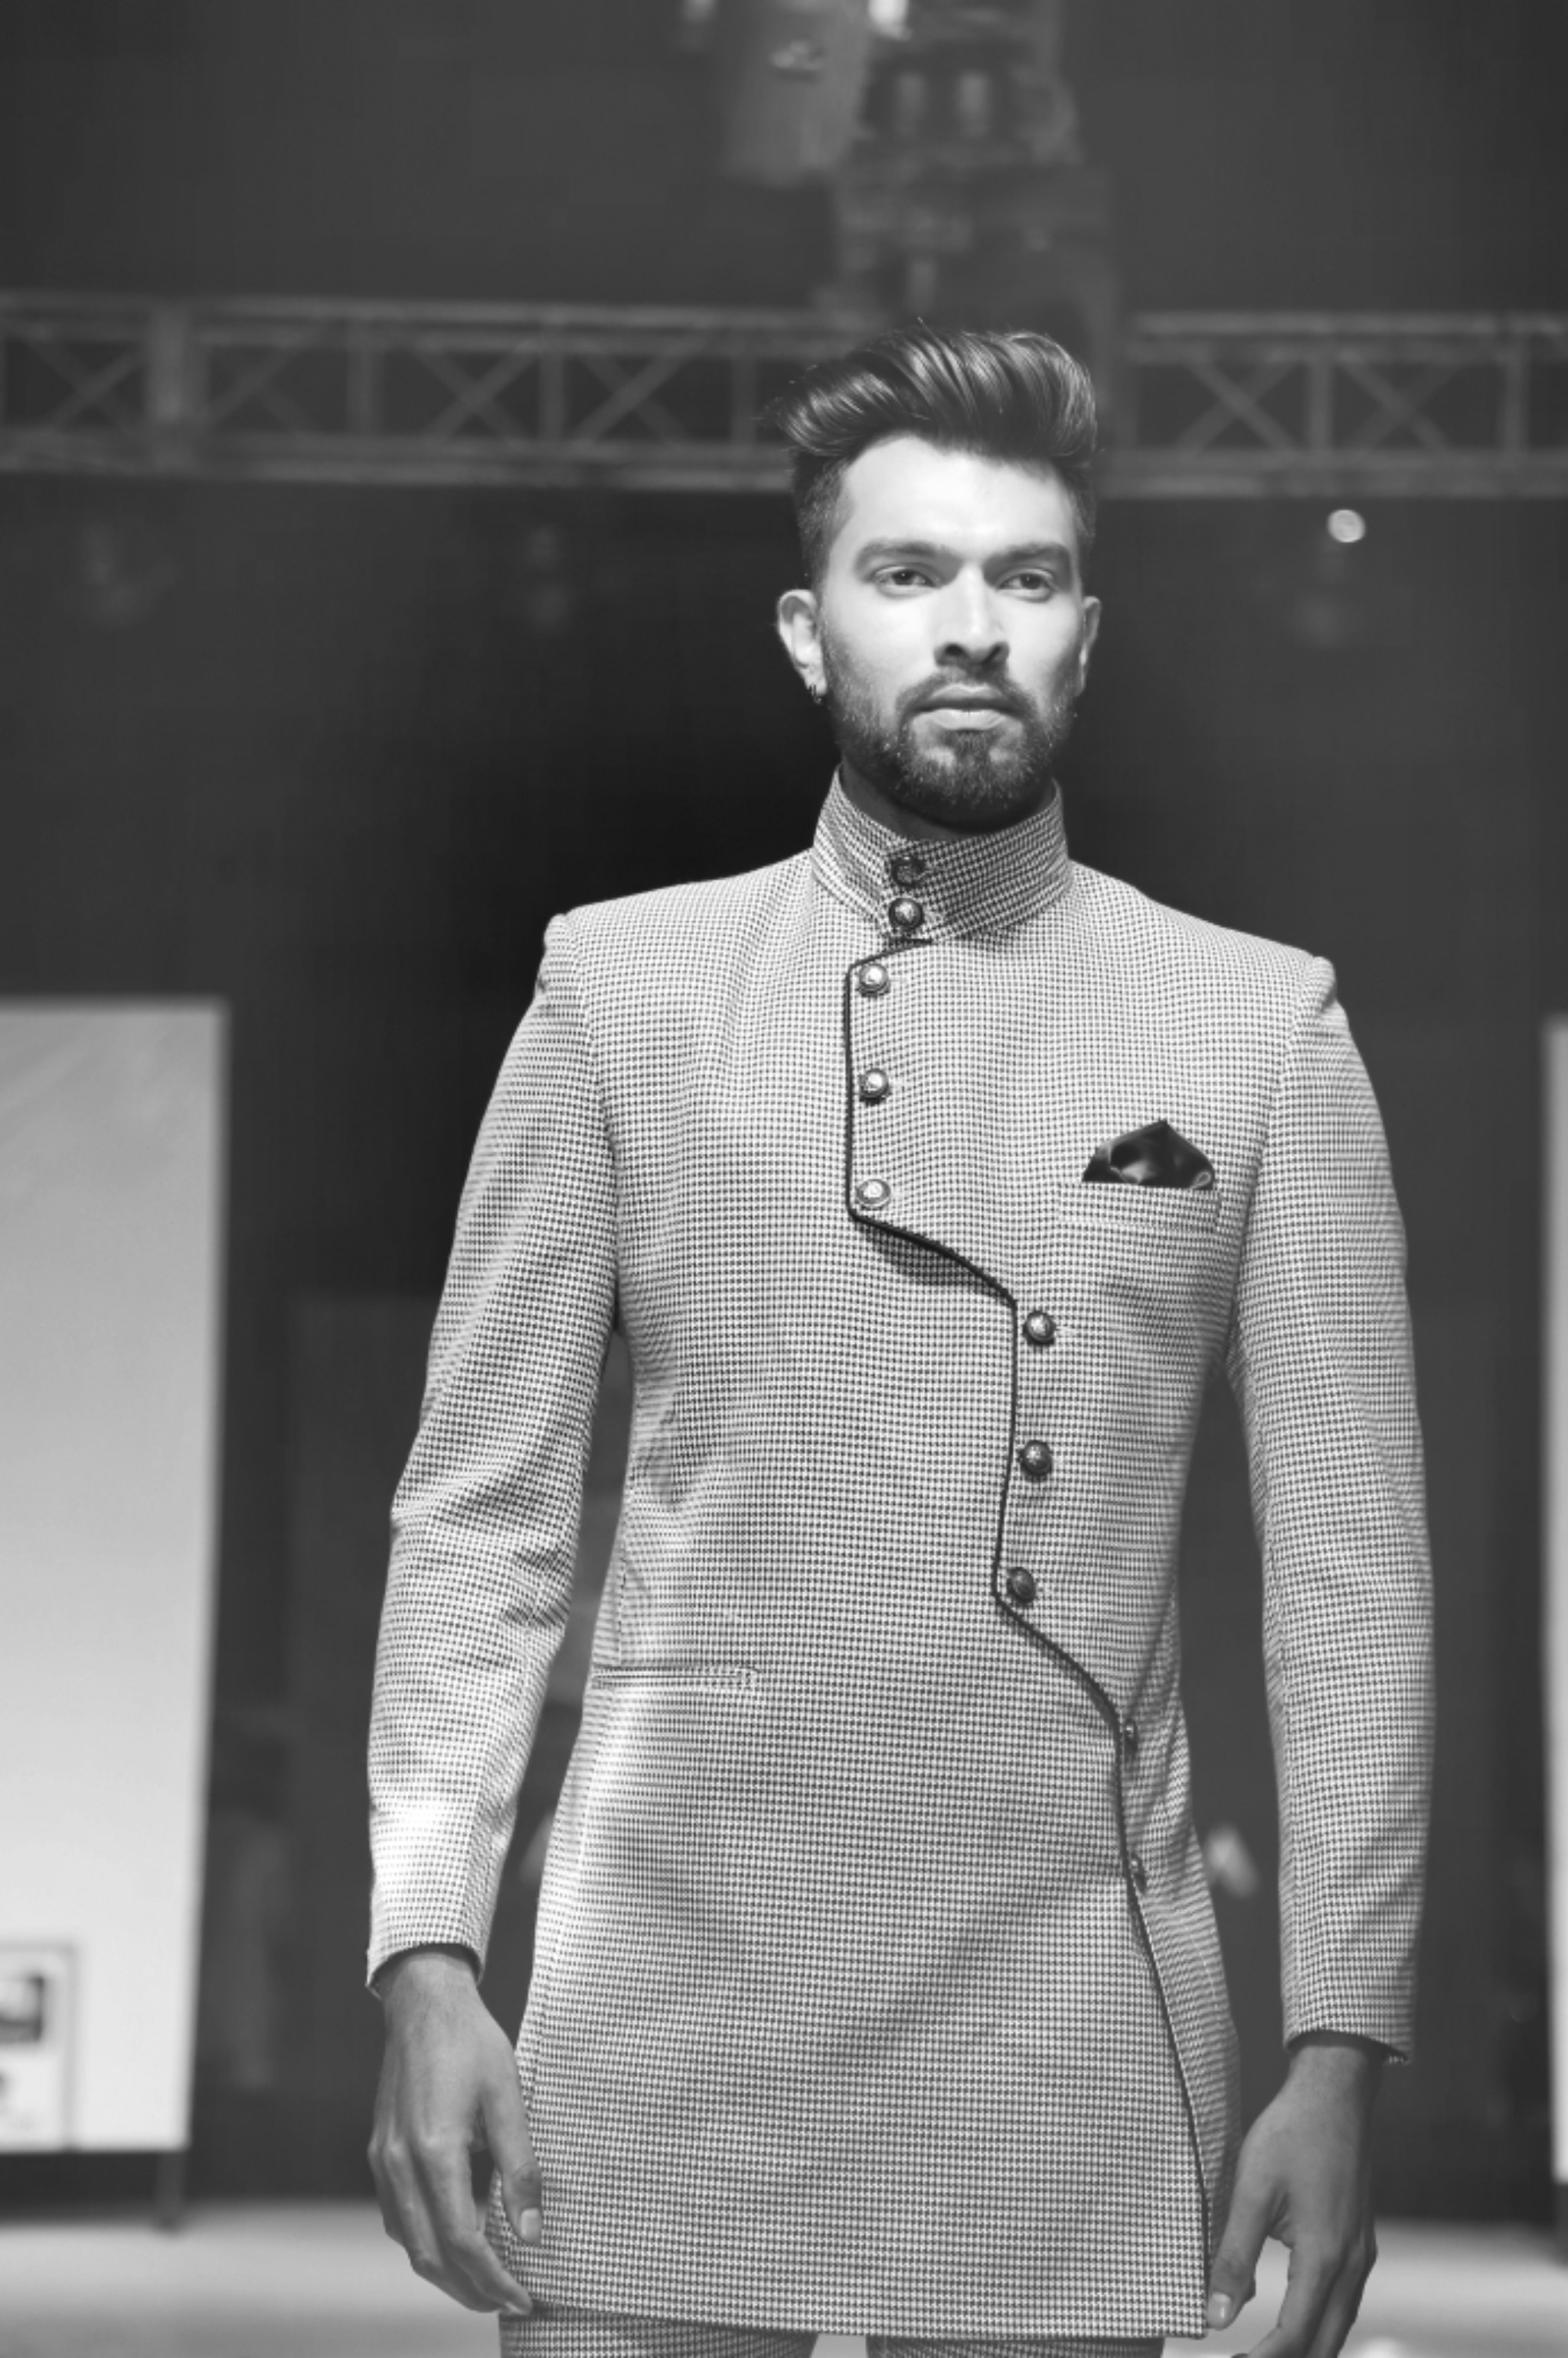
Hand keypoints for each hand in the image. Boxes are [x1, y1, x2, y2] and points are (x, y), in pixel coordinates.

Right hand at [368, 1945, 539, 2316]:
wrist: (424, 2003)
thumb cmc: (472, 2043)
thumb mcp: (509, 2099)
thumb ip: (520, 2169)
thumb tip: (530, 2232)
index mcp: (434, 2150)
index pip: (462, 2241)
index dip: (494, 2279)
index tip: (524, 2297)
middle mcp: (399, 2164)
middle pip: (429, 2255)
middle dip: (469, 2290)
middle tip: (508, 2302)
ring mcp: (383, 2160)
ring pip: (409, 2242)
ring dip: (446, 2272)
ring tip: (487, 2283)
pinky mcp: (380, 2153)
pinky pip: (399, 2217)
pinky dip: (426, 2242)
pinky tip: (456, 2240)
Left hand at [1207, 2033, 1384, 2356]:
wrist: (1334, 2095)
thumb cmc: (1290, 2134)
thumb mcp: (1251, 2190)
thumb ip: (1233, 2257)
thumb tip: (1214, 2317)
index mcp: (1324, 2256)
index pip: (1294, 2337)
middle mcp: (1351, 2265)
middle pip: (1324, 2345)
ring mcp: (1361, 2255)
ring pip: (1338, 2328)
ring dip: (1303, 2347)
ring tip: (1260, 2351)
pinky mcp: (1360, 2243)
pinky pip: (1343, 2303)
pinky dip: (1318, 2323)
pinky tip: (1290, 2319)